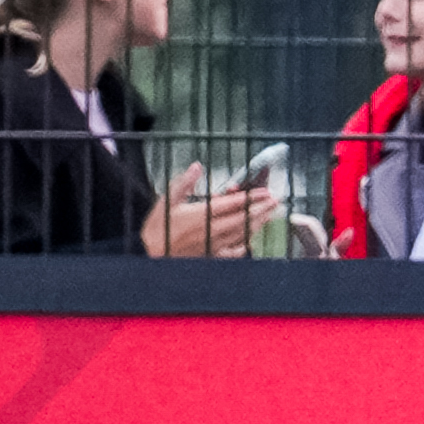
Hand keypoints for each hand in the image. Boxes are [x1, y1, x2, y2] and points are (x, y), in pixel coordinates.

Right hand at [141, 163, 279, 258]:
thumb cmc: (157, 228)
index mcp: (201, 214)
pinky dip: (245, 244)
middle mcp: (211, 230)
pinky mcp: (211, 257)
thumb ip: (183, 183)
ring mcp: (213, 245)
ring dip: (258, 224)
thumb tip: (197, 167)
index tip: (264, 192)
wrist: (147, 255)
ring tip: (270, 215)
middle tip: (275, 201)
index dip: (250, 197)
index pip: (232, 204)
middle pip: (242, 218)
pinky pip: (233, 252)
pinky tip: (251, 240)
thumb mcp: (166, 201)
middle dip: (261, 209)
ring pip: (241, 234)